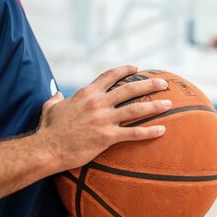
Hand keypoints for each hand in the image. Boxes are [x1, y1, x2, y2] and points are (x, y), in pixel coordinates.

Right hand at [34, 66, 170, 171]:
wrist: (47, 148)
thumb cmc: (48, 130)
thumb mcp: (50, 108)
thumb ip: (55, 98)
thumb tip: (56, 94)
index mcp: (87, 93)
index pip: (109, 76)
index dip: (125, 70)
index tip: (137, 68)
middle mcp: (98, 103)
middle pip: (129, 89)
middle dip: (149, 84)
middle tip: (164, 82)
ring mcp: (104, 119)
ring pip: (136, 109)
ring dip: (155, 105)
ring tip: (169, 103)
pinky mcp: (107, 137)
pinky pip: (133, 133)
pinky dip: (149, 132)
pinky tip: (162, 131)